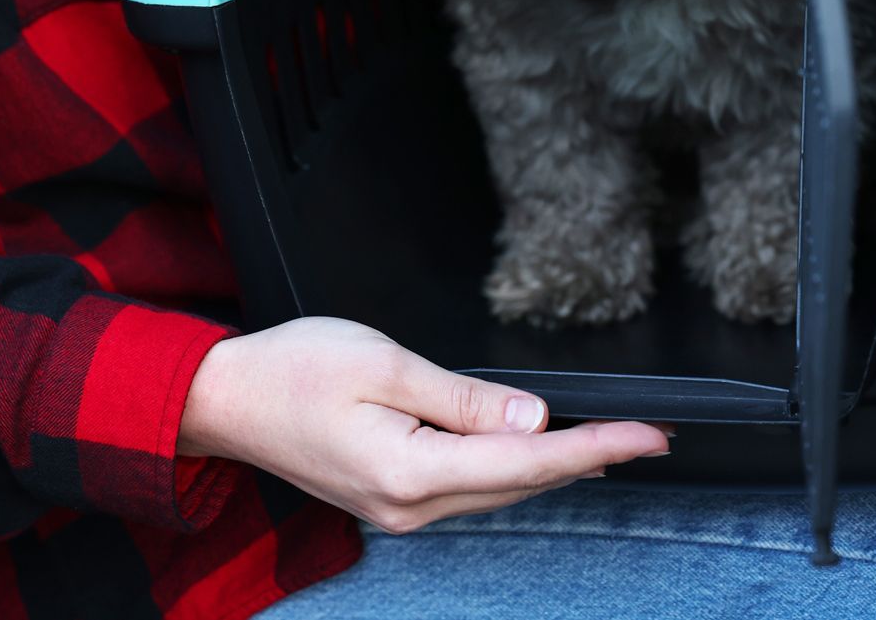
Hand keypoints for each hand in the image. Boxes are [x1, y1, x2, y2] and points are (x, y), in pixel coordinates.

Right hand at [179, 317, 670, 533]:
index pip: (527, 462)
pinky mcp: (390, 500)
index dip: (595, 447)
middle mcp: (410, 507)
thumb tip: (533, 419)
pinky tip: (536, 453)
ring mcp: (399, 512)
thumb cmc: (291, 369)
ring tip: (612, 444)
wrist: (224, 400)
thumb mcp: (383, 364)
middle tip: (651, 435)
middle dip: (590, 459)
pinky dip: (512, 470)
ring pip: (499, 491)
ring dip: (555, 468)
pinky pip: (470, 489)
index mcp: (410, 471)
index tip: (648, 434)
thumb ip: (463, 397)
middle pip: (520, 484)